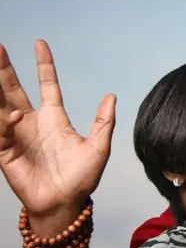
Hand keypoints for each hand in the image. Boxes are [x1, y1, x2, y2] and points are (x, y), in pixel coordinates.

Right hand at [0, 40, 114, 222]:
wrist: (65, 204)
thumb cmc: (82, 178)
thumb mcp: (98, 148)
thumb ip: (103, 122)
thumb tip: (111, 96)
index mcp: (54, 118)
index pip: (47, 85)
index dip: (44, 66)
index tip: (40, 44)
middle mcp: (33, 123)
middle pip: (15, 89)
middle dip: (5, 69)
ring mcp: (17, 135)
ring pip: (2, 105)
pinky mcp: (5, 151)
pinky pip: (1, 132)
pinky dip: (5, 123)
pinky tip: (14, 117)